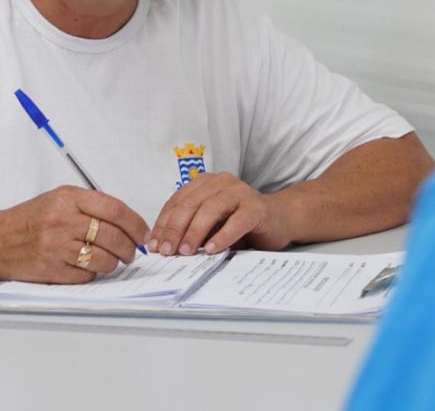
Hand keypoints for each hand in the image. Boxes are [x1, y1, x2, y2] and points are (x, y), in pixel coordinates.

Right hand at [0, 186, 148, 282]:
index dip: (136, 224)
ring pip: (103, 259)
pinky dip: (92, 273)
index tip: (143, 234)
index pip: (115, 210)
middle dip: (129, 248)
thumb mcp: (60, 199)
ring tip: (110, 260)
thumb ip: (92, 206)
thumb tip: (128, 224)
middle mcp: (63, 221)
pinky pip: (86, 275)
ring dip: (113, 263)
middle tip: (131, 252)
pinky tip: (86, 266)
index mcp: (68, 199)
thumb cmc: (31, 219)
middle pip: (113, 237)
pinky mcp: (52, 269)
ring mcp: (56, 246)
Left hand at [147, 172, 293, 255]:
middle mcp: (221, 182)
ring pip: (210, 210)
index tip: (155, 245)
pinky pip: (236, 221)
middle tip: (167, 251)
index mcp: (205, 183)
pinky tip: (211, 250)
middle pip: (191, 205)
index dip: (163, 224)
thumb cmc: (241, 223)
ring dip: (195, 232)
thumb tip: (164, 246)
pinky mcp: (256, 207)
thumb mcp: (211, 224)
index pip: (177, 202)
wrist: (280, 219)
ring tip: (186, 252)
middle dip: (175, 229)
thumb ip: (191, 228)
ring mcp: (240, 192)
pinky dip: (222, 236)